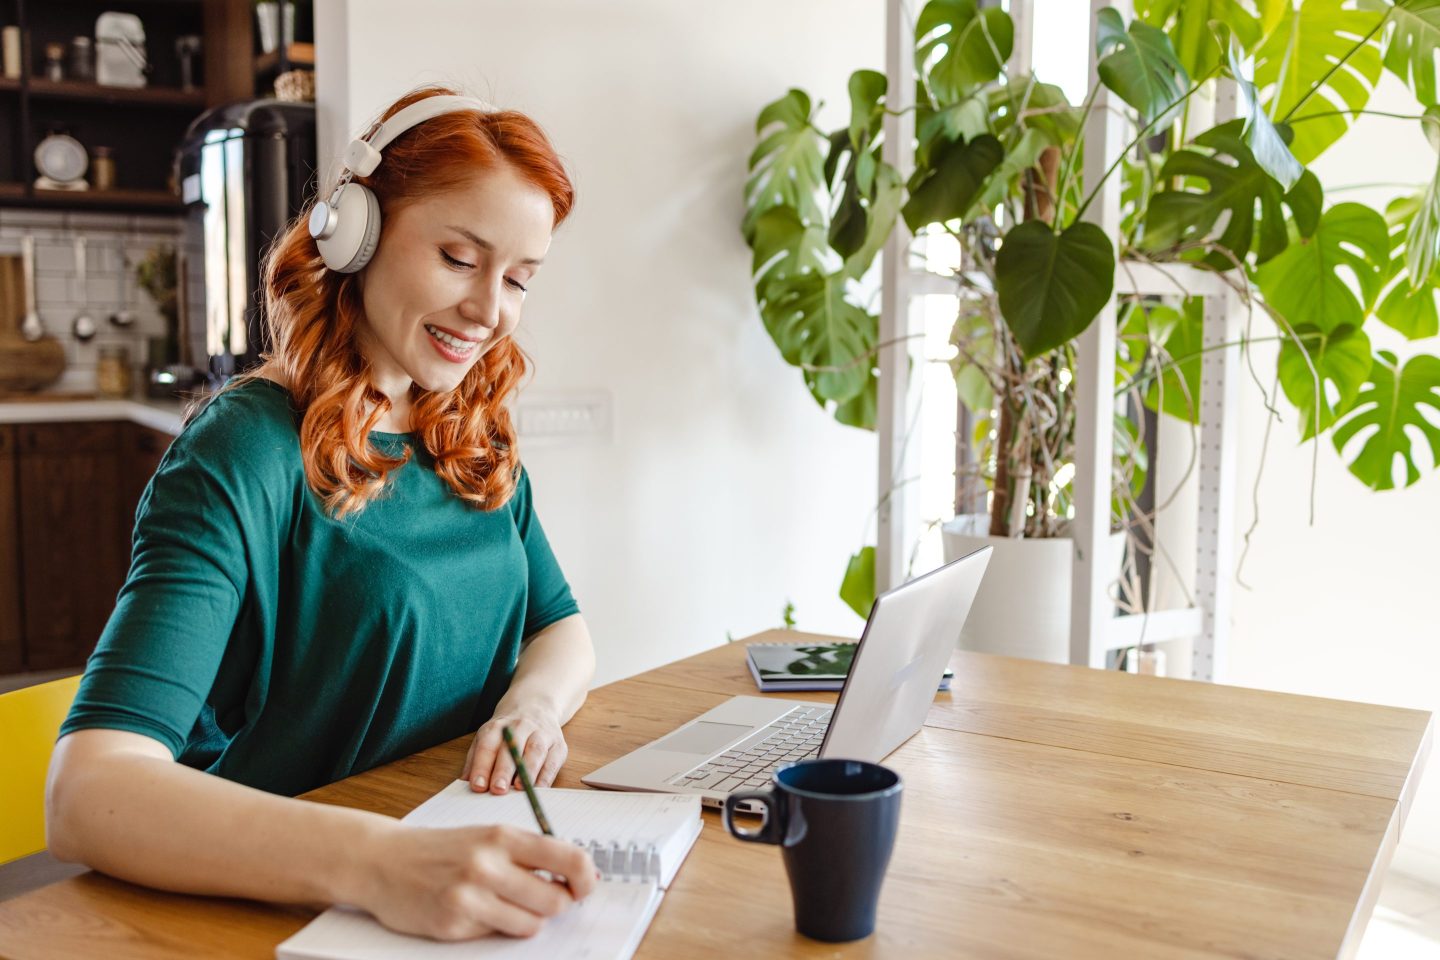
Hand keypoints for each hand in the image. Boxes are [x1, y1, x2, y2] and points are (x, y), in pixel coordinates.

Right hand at [356, 821, 596, 940]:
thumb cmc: (442, 848)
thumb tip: (577, 877)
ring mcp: (469, 897)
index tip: (584, 886)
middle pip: (555, 900)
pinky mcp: (453, 925)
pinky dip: (494, 927)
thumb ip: (527, 853)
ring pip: (531, 924)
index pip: (567, 858)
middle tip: (544, 899)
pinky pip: (496, 935)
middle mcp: (487, 864)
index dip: (585, 879)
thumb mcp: (486, 836)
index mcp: (502, 836)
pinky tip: (474, 912)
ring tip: (506, 905)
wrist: (383, 861)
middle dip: (557, 904)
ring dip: (527, 919)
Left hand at [463, 705, 567, 794]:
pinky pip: (553, 761)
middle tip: (498, 789)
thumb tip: (465, 782)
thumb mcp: (487, 738)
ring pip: (535, 751)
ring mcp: (541, 733)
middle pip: (512, 747)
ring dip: (528, 771)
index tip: (477, 785)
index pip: (487, 745)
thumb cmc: (508, 731)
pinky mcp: (558, 744)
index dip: (482, 766)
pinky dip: (546, 776)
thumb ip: (475, 760)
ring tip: (520, 789)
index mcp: (497, 727)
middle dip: (504, 769)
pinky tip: (539, 789)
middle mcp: (520, 726)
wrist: (536, 706)